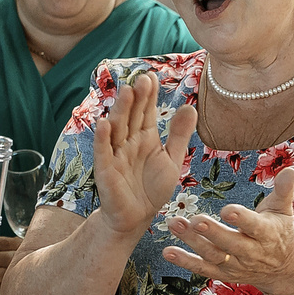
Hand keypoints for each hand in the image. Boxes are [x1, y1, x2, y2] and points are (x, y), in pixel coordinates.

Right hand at [90, 70, 195, 239]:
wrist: (136, 218)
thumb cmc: (152, 188)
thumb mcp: (172, 160)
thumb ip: (180, 135)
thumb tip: (191, 106)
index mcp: (145, 137)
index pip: (147, 112)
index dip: (149, 96)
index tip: (153, 77)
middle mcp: (128, 141)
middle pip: (132, 116)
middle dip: (137, 98)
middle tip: (143, 80)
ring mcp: (115, 154)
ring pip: (118, 129)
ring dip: (121, 110)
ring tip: (127, 92)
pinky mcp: (105, 170)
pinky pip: (103, 152)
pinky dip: (103, 139)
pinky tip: (104, 124)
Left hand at [164, 165, 293, 287]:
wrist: (283, 267)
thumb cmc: (279, 230)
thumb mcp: (284, 209)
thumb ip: (283, 189)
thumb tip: (291, 170)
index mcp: (266, 234)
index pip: (254, 226)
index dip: (241, 219)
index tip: (227, 210)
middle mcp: (250, 252)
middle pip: (230, 244)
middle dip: (212, 233)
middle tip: (195, 220)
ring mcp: (235, 265)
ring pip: (212, 255)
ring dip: (191, 242)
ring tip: (174, 224)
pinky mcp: (222, 273)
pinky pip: (201, 268)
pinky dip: (184, 261)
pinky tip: (168, 251)